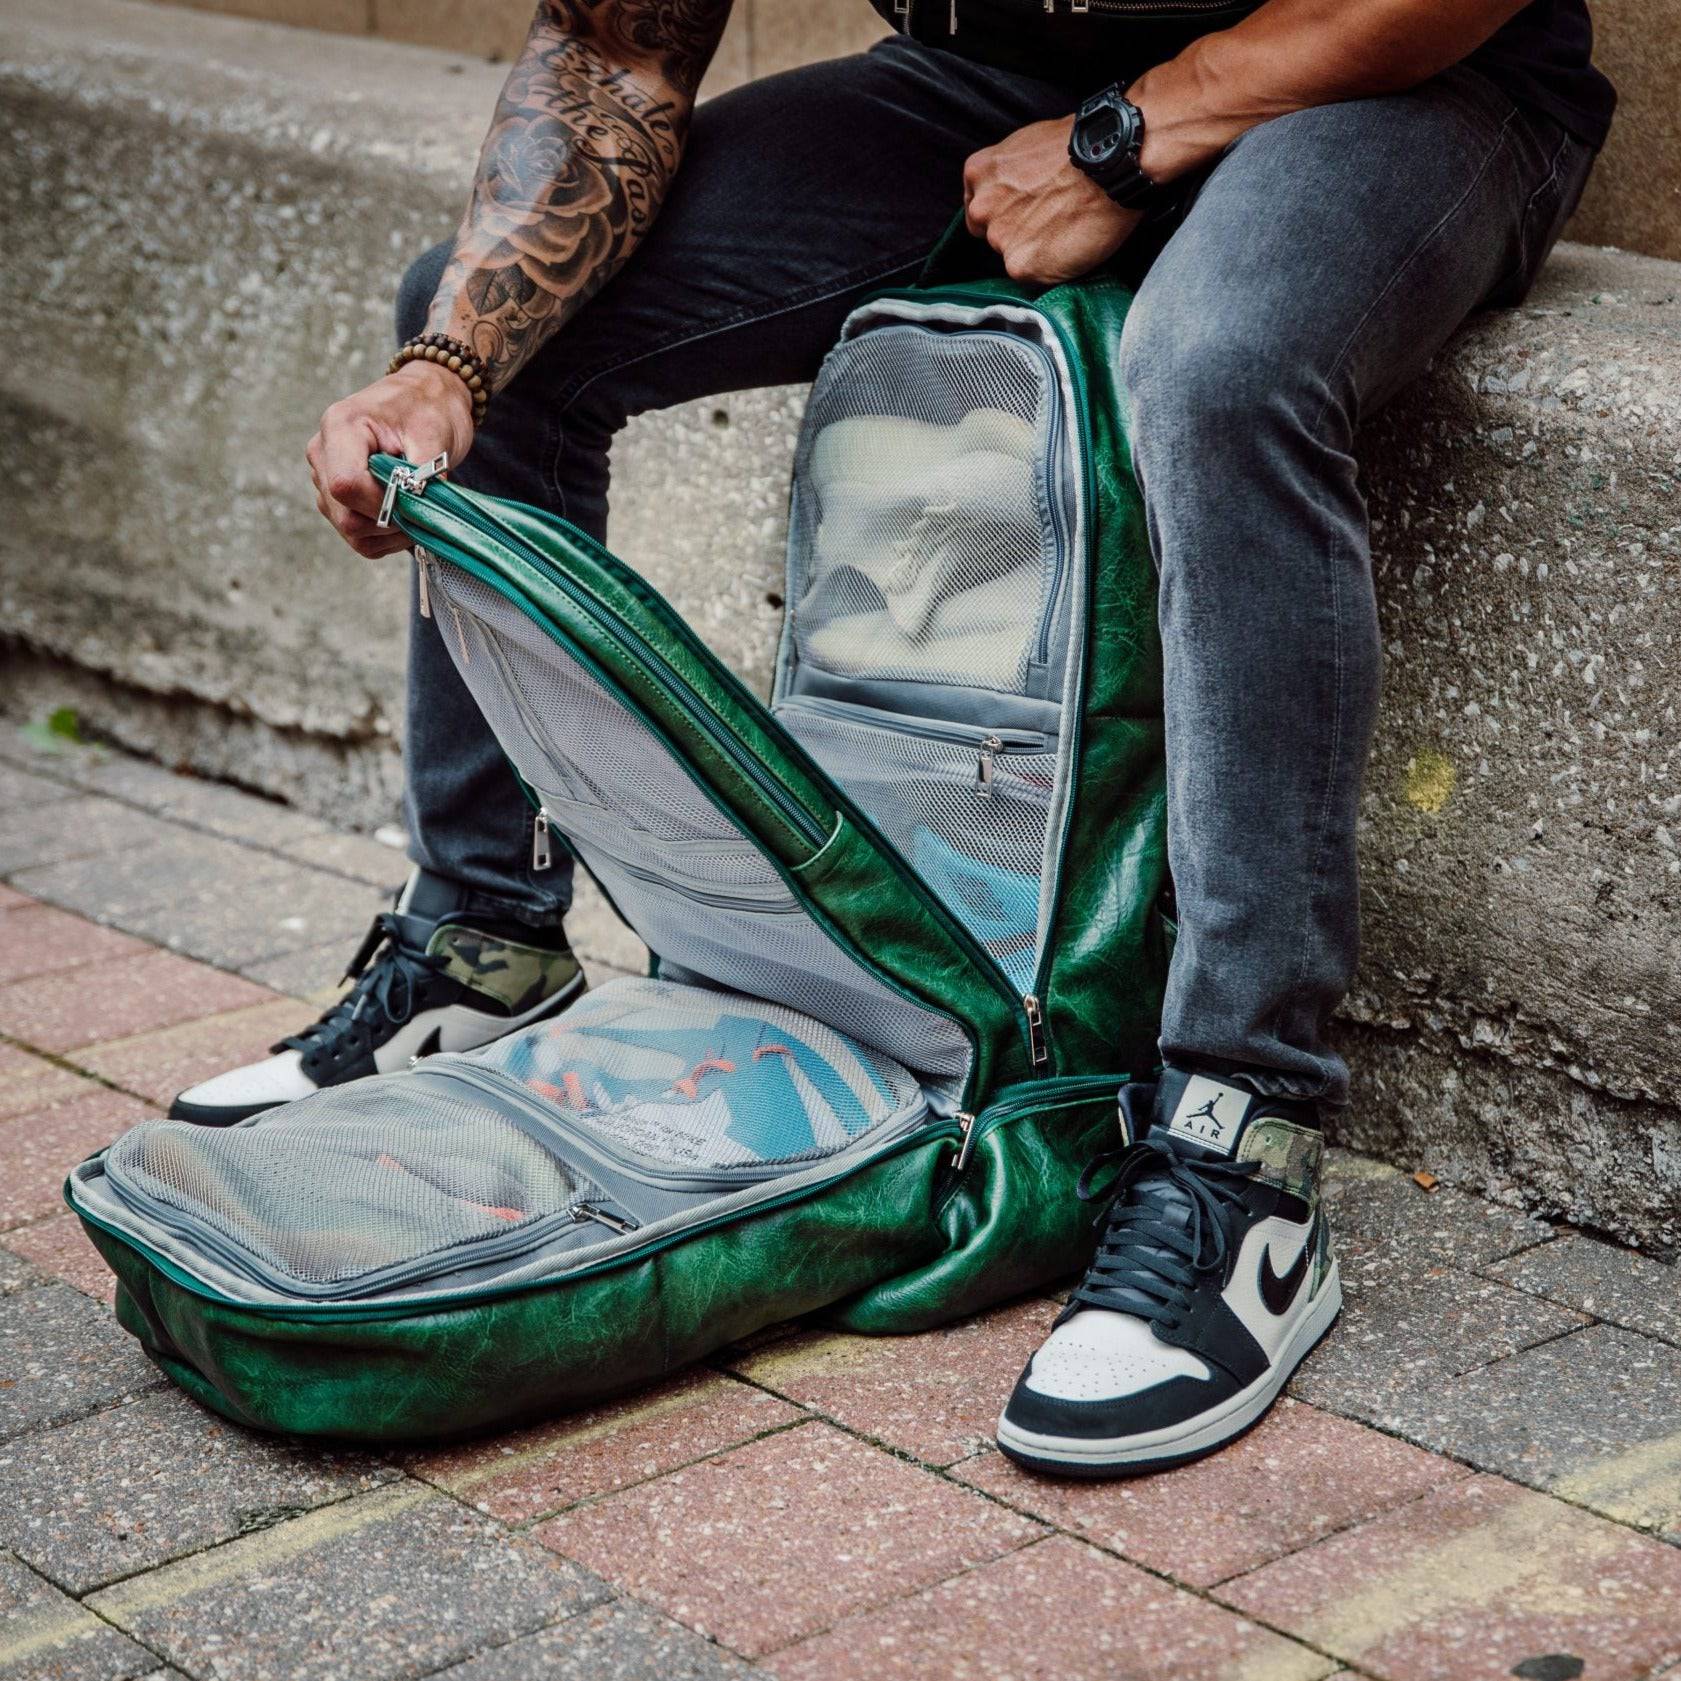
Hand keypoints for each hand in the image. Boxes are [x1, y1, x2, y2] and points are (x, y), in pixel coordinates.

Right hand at [306, 361, 476, 557]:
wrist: (423, 398)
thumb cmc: (428, 408)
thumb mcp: (435, 434)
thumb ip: (423, 475)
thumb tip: (420, 514)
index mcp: (340, 427)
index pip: (346, 484)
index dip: (383, 503)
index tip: (414, 498)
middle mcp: (323, 453)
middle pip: (345, 515)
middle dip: (388, 520)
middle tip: (422, 507)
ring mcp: (325, 478)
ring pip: (350, 530)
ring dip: (389, 532)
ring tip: (417, 508)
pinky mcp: (335, 498)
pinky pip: (357, 537)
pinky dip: (386, 537)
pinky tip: (406, 517)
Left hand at [963, 116, 1141, 285]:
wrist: (1110, 162)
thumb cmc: (1079, 147)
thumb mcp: (1028, 144)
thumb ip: (1009, 173)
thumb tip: (1017, 190)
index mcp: (979, 172)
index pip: (978, 207)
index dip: (1003, 211)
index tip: (1023, 211)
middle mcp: (981, 208)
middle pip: (990, 233)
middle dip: (1014, 231)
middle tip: (1048, 221)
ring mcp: (999, 238)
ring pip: (1010, 255)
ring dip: (1032, 249)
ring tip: (1064, 229)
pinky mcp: (1020, 265)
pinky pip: (1031, 274)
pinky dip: (1049, 267)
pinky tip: (1069, 245)